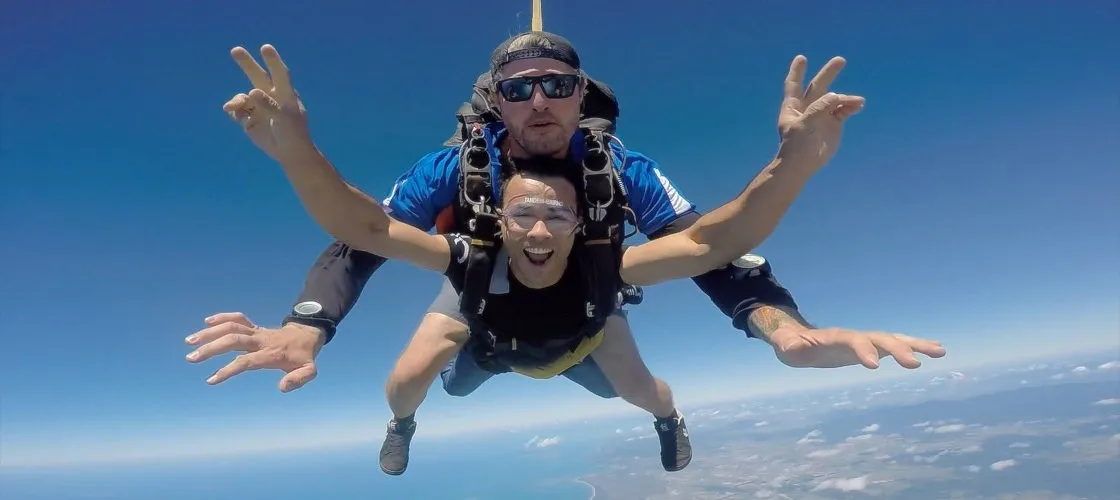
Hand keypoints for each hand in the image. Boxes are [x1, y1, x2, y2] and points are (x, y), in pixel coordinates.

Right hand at [185, 312, 324, 391]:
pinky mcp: (254, 327)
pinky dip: (223, 317)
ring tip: (190, 341)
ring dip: (210, 332)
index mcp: (271, 353)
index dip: (228, 369)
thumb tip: (281, 387)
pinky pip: (237, 318)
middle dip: (212, 348)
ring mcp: (256, 331)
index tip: (210, 379)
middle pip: (233, 340)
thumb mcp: (309, 370)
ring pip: (231, 327)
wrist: (307, 335)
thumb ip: (299, 379)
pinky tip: (207, 322)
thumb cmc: (304, 356)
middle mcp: (261, 340)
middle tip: (191, 358)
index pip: (246, 361)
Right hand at [223, 44, 311, 161]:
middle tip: (235, 50)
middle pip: (256, 75)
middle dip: (246, 63)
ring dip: (237, 100)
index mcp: (285, 93)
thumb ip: (268, 105)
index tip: (265, 47)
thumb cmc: (293, 133)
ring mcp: (258, 106)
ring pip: (243, 97)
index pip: (279, 73)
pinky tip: (236, 115)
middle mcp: (270, 96)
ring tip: (234, 107)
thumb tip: (251, 92)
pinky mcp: (249, 118)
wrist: (289, 152)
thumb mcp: (284, 119)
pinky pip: (237, 110)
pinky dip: (234, 110)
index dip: (272, 60)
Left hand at [769, 325, 945, 368]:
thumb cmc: (791, 345)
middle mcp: (855, 336)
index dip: (863, 350)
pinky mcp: (872, 348)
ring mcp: (865, 341)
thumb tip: (790, 346)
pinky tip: (935, 350)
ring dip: (916, 344)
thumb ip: (789, 345)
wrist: (798, 340)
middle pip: (880, 338)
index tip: (875, 366)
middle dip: (897, 349)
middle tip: (916, 364)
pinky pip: (896, 346)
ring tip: (941, 351)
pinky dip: (915, 346)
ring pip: (893, 339)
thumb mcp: (786, 347)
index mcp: (836, 337)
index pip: (853, 340)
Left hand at [775, 55, 865, 170]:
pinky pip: (844, 110)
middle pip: (818, 85)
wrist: (803, 164)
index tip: (801, 58)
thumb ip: (818, 109)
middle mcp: (808, 107)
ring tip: (857, 101)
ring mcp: (822, 114)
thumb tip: (835, 95)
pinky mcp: (833, 123)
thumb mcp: (804, 125)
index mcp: (793, 106)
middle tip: (840, 60)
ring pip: (835, 99)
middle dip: (829, 73)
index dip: (797, 71)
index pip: (794, 84)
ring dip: (847, 98)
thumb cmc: (796, 145)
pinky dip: (851, 106)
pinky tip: (858, 105)